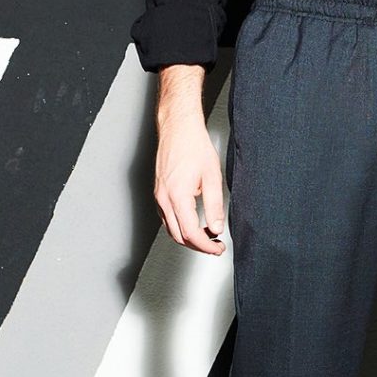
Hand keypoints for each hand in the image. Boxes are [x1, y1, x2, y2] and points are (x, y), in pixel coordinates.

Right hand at [153, 65, 226, 254]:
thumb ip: (214, 206)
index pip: (191, 233)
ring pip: (171, 229)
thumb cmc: (193, 145)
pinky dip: (181, 227)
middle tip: (216, 246)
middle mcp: (164, 198)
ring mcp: (159, 195)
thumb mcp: (212, 177)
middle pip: (179, 236)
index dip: (206, 246)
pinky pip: (167, 218)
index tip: (218, 248)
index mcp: (178, 195)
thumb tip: (216, 227)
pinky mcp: (159, 192)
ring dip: (189, 238)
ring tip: (208, 237)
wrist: (178, 127)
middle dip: (198, 246)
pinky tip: (194, 224)